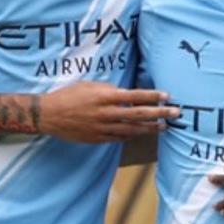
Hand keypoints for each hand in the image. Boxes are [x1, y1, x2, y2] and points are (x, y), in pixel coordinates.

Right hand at [40, 82, 178, 142]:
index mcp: (104, 97)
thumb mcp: (89, 85)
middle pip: (138, 114)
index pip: (134, 96)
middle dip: (159, 113)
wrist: (47, 115)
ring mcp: (102, 128)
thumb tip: (125, 94)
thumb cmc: (69, 96)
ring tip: (164, 127)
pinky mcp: (97, 139)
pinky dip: (132, 136)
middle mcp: (105, 113)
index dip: (152, 96)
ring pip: (132, 129)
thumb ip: (108, 89)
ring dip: (149, 128)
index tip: (167, 96)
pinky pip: (119, 138)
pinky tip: (142, 133)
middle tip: (175, 113)